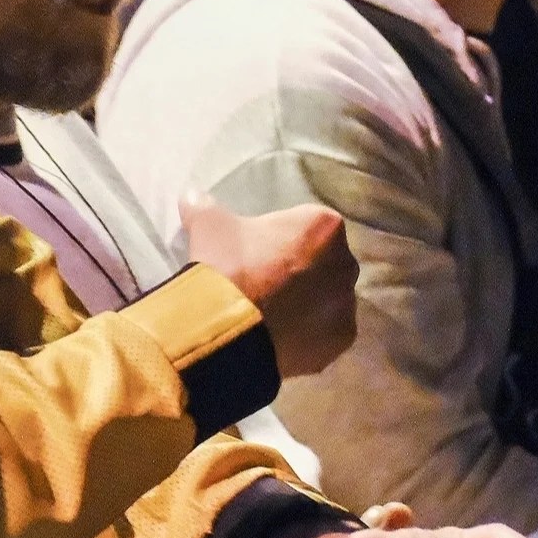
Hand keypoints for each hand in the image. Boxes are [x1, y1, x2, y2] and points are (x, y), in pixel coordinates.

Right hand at [180, 196, 357, 377]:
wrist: (229, 328)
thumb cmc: (229, 265)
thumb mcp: (209, 225)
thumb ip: (204, 206)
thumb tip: (191, 195)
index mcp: (324, 226)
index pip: (308, 225)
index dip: (283, 238)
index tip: (259, 251)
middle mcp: (345, 263)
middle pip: (325, 262)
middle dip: (302, 269)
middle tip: (265, 282)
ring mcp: (346, 306)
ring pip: (327, 299)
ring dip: (307, 303)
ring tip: (270, 312)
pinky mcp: (339, 343)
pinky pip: (325, 333)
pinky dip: (308, 335)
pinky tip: (280, 335)